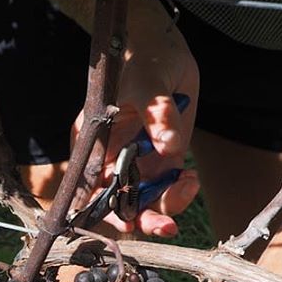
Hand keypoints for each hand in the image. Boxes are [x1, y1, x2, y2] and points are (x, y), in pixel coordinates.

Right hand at [75, 0, 199, 236]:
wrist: (167, 55)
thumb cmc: (145, 62)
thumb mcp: (147, 82)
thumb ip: (157, 113)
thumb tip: (169, 148)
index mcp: (95, 147)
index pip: (91, 188)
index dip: (104, 210)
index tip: (126, 222)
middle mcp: (113, 162)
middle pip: (119, 205)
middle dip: (141, 219)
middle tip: (167, 226)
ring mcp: (137, 166)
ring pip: (145, 204)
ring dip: (167, 206)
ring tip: (188, 184)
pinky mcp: (161, 165)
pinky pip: (167, 191)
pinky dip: (180, 193)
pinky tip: (190, 178)